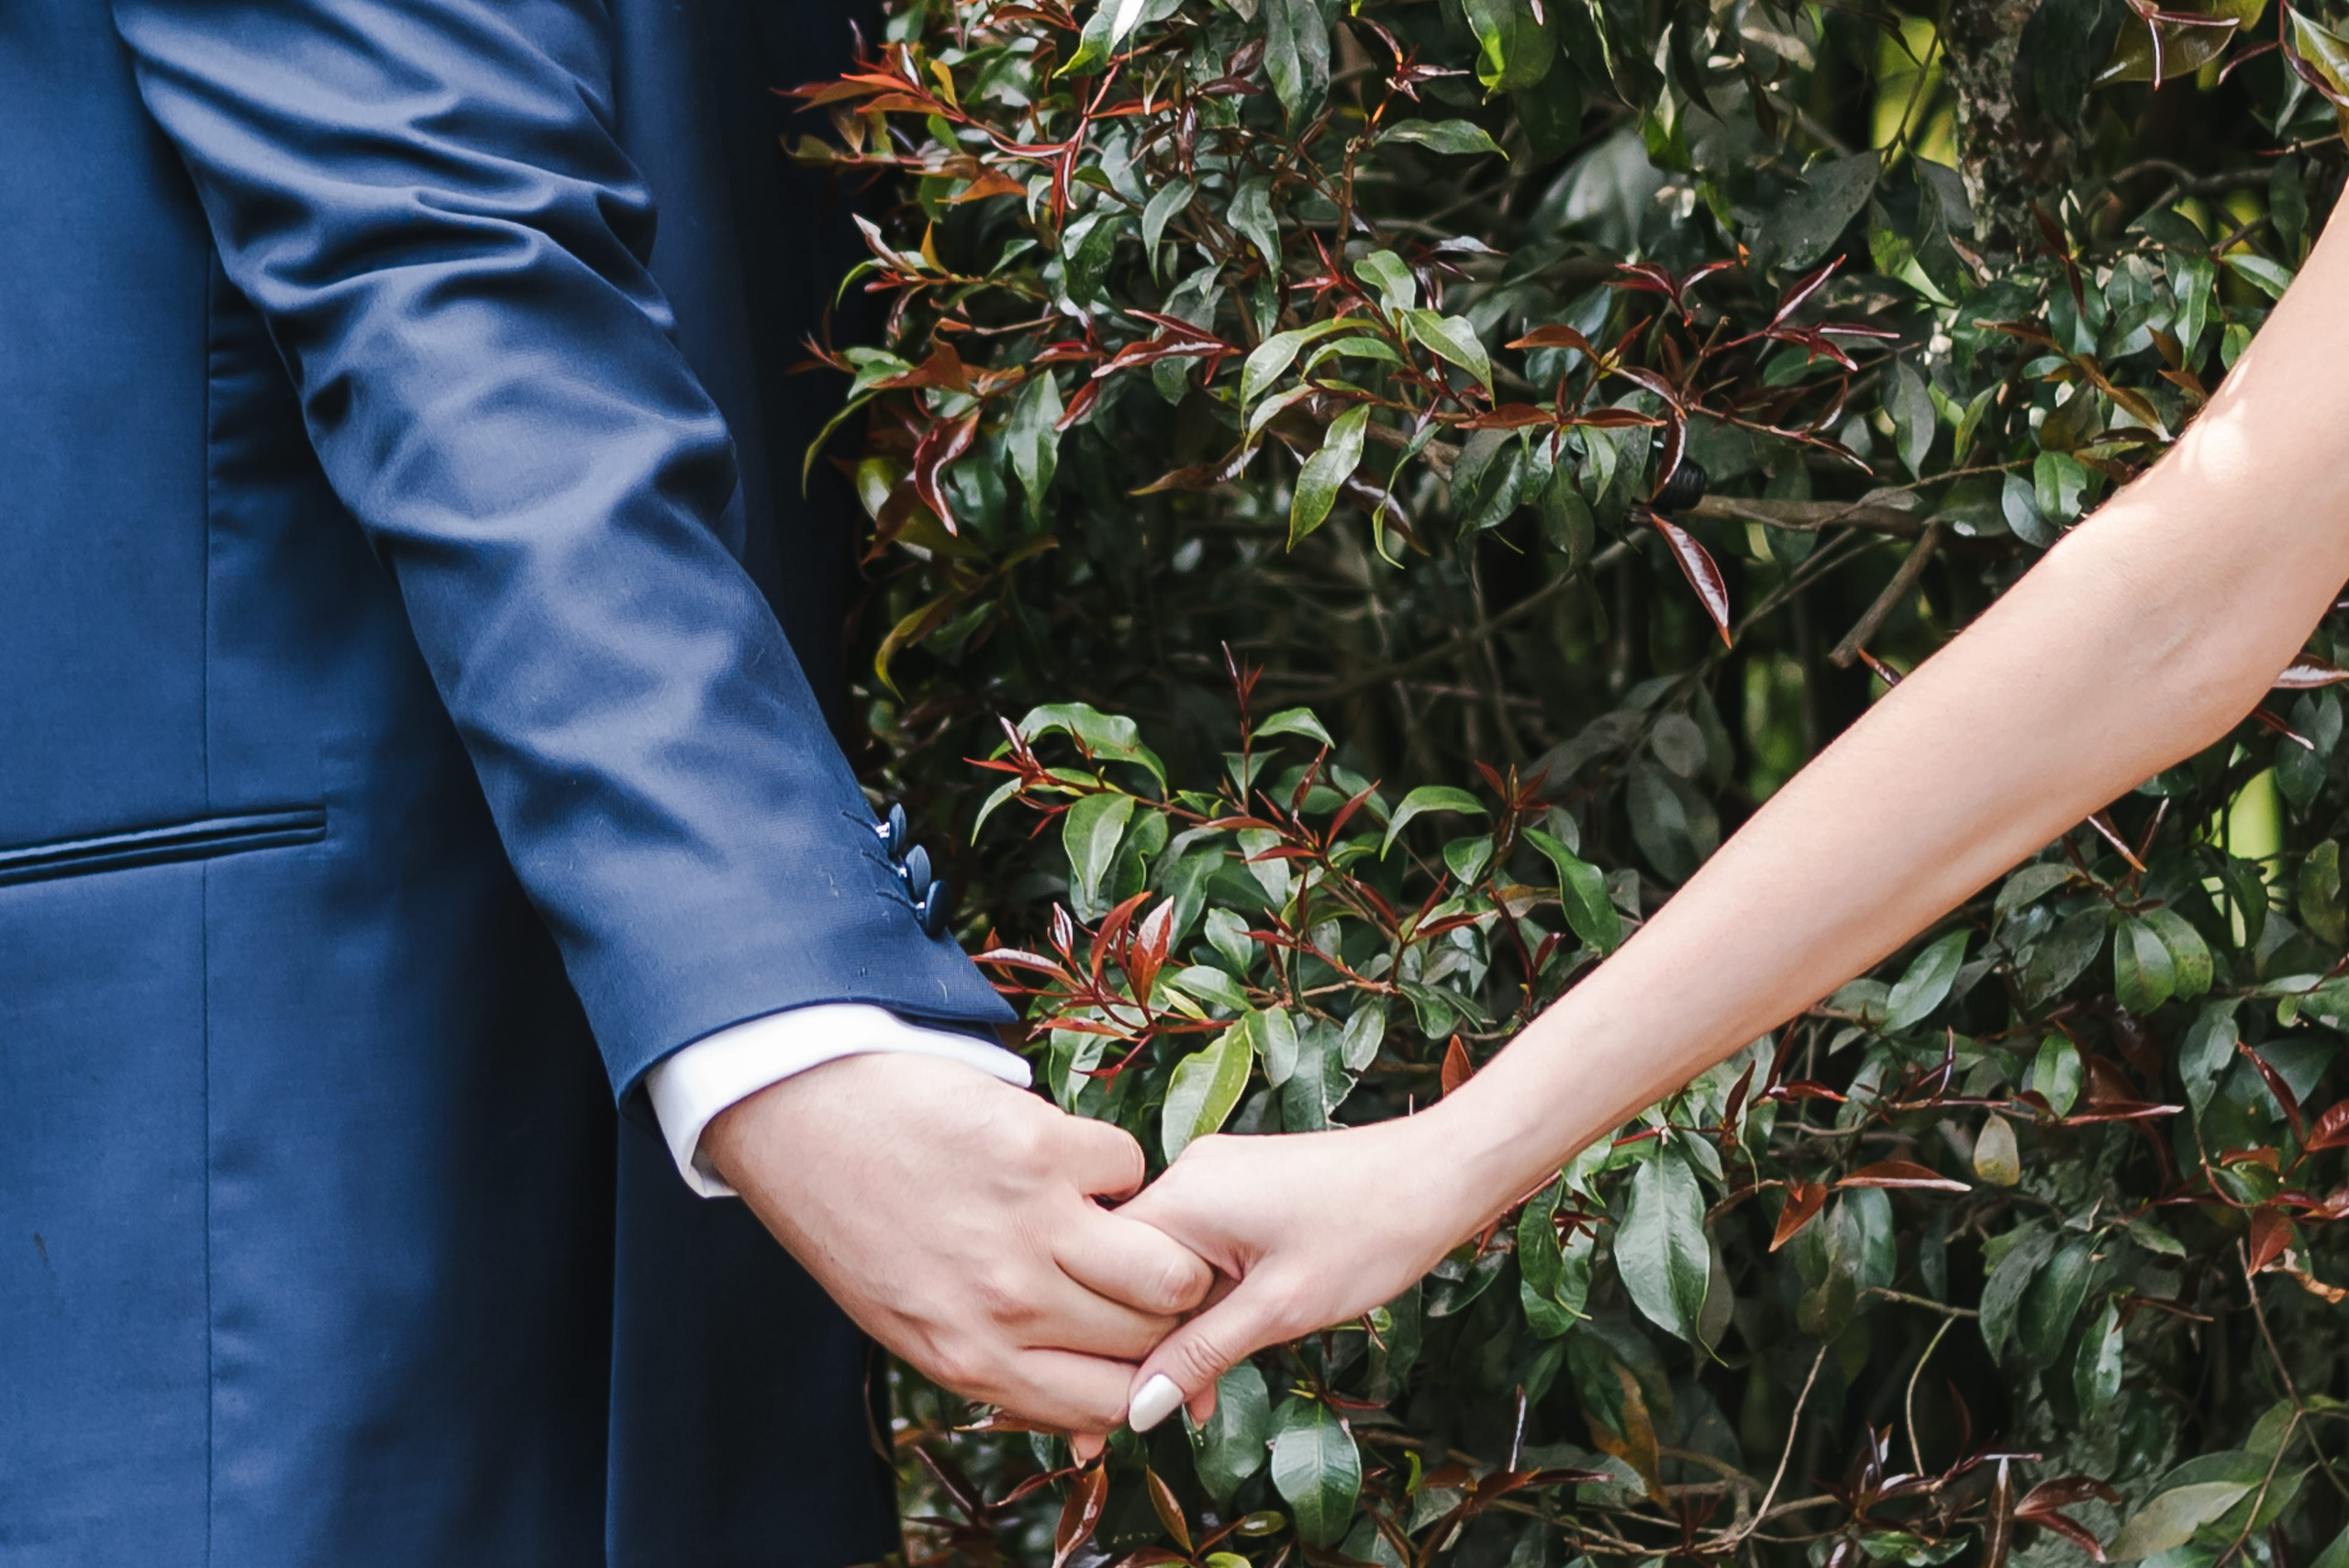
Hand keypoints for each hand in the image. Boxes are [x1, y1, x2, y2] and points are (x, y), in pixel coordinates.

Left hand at [703, 1053, 1213, 1436]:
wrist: (800, 1113)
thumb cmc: (854, 1221)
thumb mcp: (912, 1328)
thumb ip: (1001, 1373)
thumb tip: (1089, 1431)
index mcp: (970, 1361)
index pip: (1111, 1406)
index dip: (1141, 1374)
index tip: (1137, 1341)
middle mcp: (1005, 1307)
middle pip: (1148, 1336)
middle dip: (1154, 1307)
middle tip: (1131, 1269)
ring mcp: (1027, 1228)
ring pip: (1167, 1269)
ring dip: (1158, 1242)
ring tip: (1118, 1220)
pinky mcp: (1040, 1150)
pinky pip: (1129, 1167)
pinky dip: (1111, 1164)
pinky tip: (1068, 1160)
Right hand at [1112, 1114, 1490, 1430]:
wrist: (1442, 1173)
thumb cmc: (1370, 1232)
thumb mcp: (1278, 1310)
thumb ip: (1199, 1355)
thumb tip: (1138, 1406)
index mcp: (1182, 1196)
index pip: (1106, 1276)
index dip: (1108, 1348)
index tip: (1112, 1416)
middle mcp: (1189, 1174)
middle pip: (1135, 1272)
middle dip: (1147, 1347)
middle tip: (1152, 1421)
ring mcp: (1217, 1176)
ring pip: (1172, 1266)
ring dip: (1184, 1328)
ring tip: (1202, 1402)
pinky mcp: (1244, 1184)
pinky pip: (1204, 1248)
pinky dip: (1212, 1298)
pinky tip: (1228, 1348)